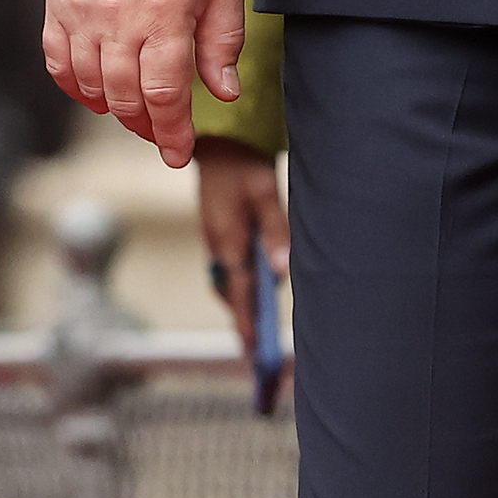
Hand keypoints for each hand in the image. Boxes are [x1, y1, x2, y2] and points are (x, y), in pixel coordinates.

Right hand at [42, 0, 246, 166]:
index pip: (164, 95)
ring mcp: (81, 6)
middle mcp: (117, 15)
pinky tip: (91, 87)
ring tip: (131, 111)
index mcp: (166, 12)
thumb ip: (222, 38)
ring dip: (110, 107)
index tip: (179, 152)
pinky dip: (71, 81)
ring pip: (88, 82)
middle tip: (161, 135)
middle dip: (146, 127)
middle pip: (124, 97)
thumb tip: (223, 91)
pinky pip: (55, 55)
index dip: (172, 133)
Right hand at [193, 136, 290, 360]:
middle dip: (244, 323)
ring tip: (259, 333)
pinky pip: (229, 270)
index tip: (255, 355)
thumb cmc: (243, 165)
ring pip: (229, 283)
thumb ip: (275, 232)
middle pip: (231, 294)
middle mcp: (217, 246)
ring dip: (242, 305)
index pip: (239, 293)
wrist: (218, 142)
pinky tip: (256, 293)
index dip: (248, 325)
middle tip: (260, 355)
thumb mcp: (264, 193)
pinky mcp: (219, 234)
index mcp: (227, 240)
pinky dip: (240, 288)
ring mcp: (216, 241)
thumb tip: (281, 272)